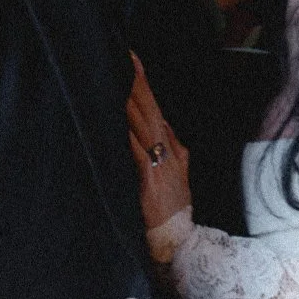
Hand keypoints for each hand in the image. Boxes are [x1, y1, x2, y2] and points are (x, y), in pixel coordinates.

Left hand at [127, 55, 191, 234]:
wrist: (179, 240)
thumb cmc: (171, 210)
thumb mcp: (175, 175)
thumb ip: (167, 150)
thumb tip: (157, 125)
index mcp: (175, 150)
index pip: (156, 111)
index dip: (144, 86)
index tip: (132, 62)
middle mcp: (171, 153)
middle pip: (152, 112)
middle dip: (138, 85)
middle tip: (125, 59)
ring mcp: (163, 167)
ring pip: (145, 128)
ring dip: (131, 104)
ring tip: (119, 81)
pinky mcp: (151, 182)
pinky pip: (139, 155)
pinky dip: (130, 137)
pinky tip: (120, 122)